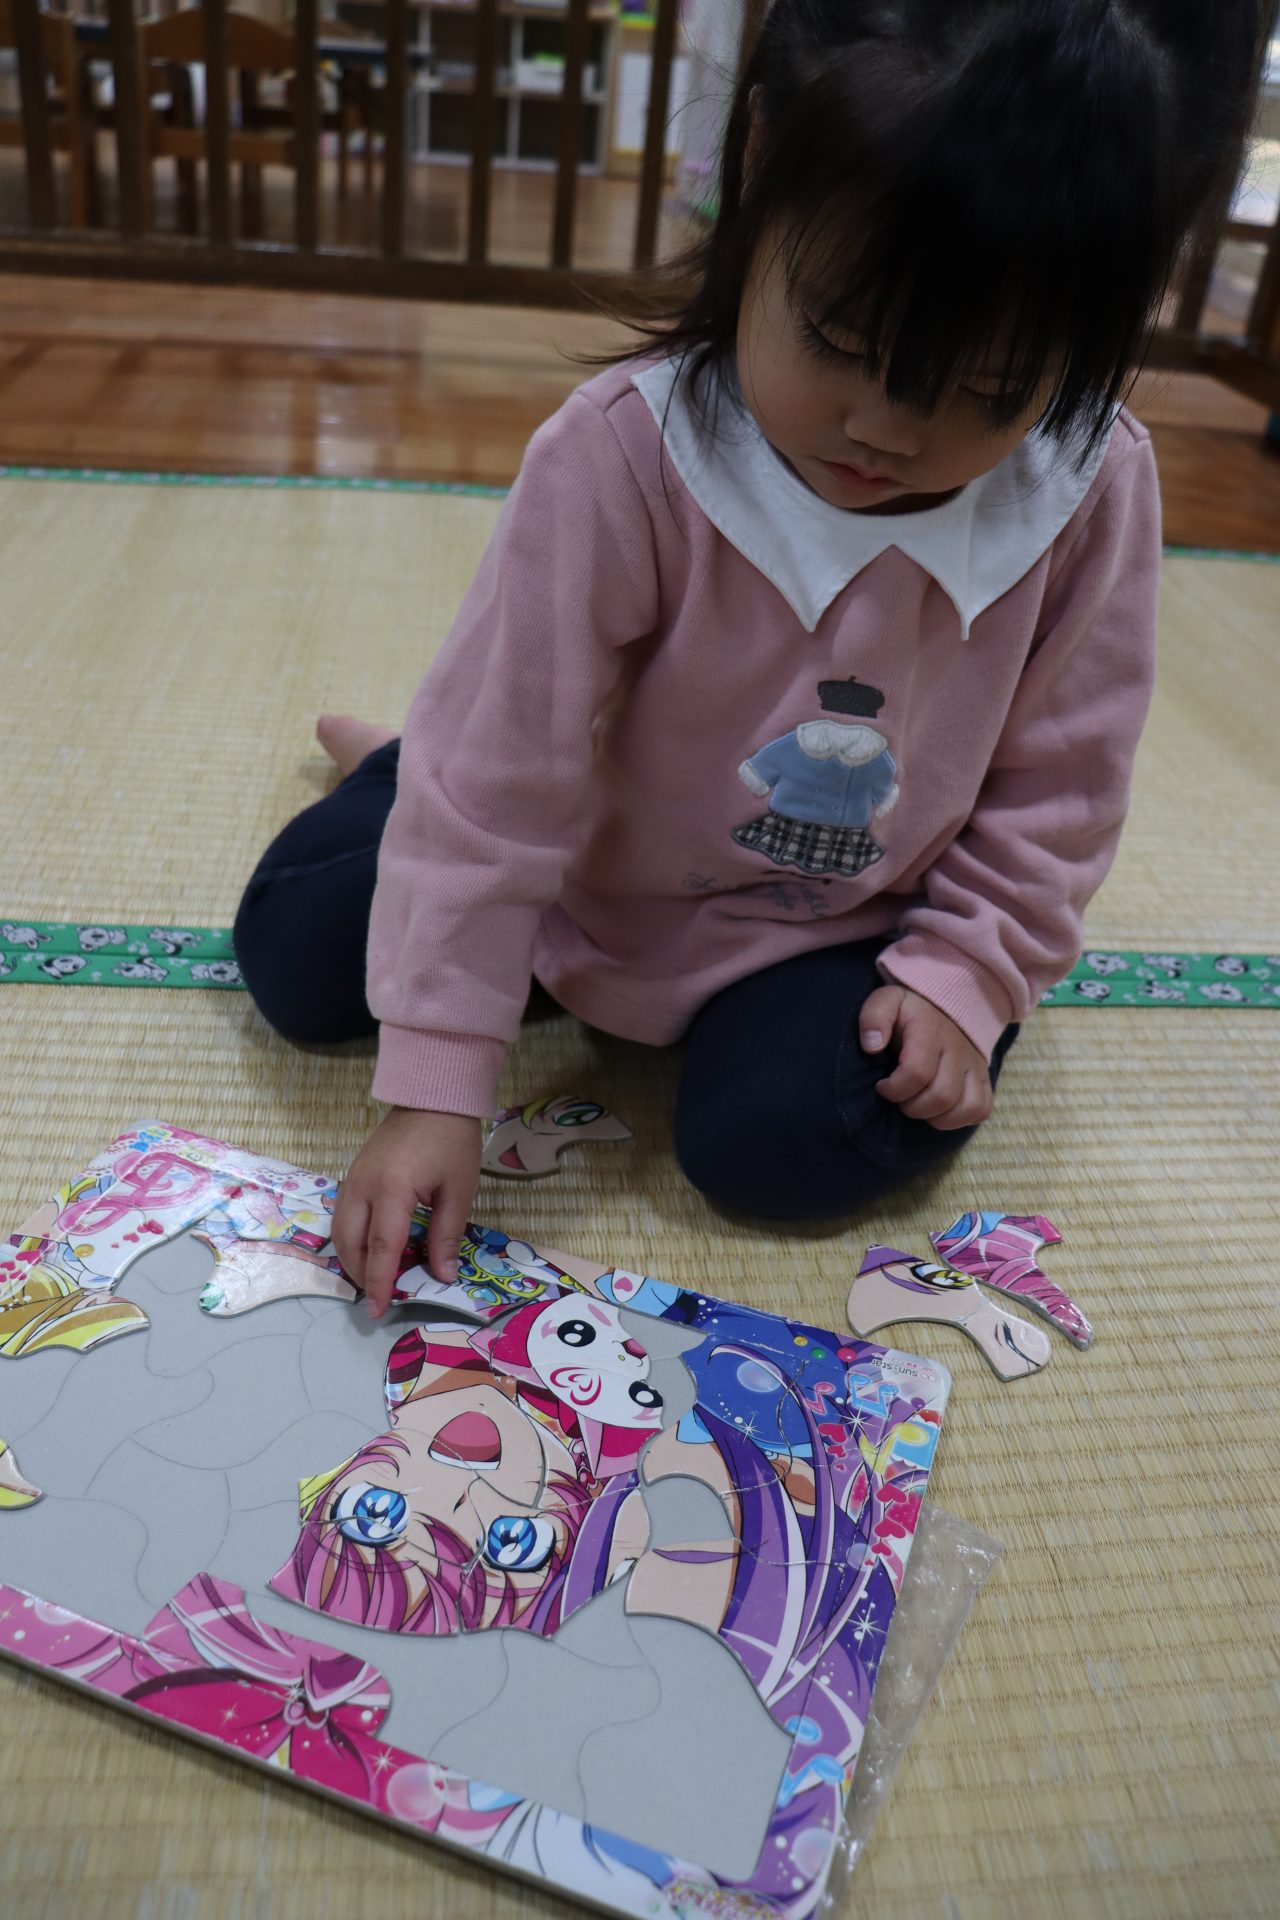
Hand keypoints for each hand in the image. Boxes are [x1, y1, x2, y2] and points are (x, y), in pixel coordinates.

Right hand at [332, 1107, 481, 1318]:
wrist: (432, 1097)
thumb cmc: (452, 1142)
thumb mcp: (459, 1190)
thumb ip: (446, 1235)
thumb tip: (442, 1275)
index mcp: (392, 1190)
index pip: (382, 1248)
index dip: (380, 1282)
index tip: (379, 1310)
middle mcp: (363, 1186)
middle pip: (349, 1243)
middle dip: (361, 1274)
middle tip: (378, 1297)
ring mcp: (352, 1178)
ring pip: (339, 1230)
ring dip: (352, 1258)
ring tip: (374, 1276)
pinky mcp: (352, 1173)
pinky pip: (342, 1214)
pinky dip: (350, 1237)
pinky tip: (369, 1247)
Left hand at [859, 984, 992, 1130]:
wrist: (946, 1003)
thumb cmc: (909, 1010)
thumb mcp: (886, 1001)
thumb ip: (874, 1017)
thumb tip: (871, 1046)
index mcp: (930, 1032)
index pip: (917, 1072)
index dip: (894, 1089)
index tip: (882, 1086)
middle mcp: (957, 1050)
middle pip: (942, 1096)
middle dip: (913, 1108)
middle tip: (900, 1098)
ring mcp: (974, 1066)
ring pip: (966, 1107)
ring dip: (937, 1118)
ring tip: (919, 1106)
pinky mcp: (984, 1077)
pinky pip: (982, 1109)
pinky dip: (960, 1119)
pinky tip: (940, 1112)